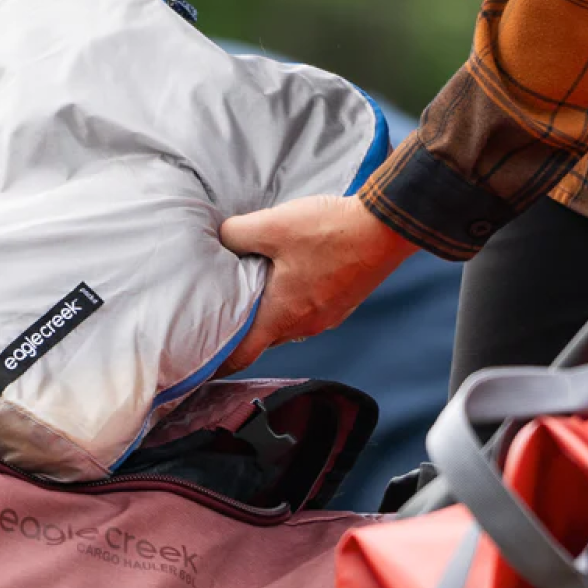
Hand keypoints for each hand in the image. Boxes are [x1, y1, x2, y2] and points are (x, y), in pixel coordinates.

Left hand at [218, 194, 417, 375]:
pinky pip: (308, 309)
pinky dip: (292, 300)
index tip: (201, 361)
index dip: (219, 361)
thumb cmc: (330, 231)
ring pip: (287, 323)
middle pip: (263, 338)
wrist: (386, 227)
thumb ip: (236, 234)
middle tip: (219, 311)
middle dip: (242, 328)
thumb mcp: (271, 225)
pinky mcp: (343, 303)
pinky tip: (287, 274)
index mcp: (282, 316)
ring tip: (251, 288)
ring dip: (270, 311)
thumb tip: (220, 238)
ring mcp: (328, 316)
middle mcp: (305, 325)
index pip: (243, 355)